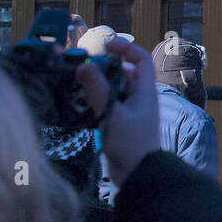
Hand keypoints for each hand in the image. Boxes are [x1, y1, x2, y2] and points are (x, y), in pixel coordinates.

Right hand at [76, 38, 160, 186]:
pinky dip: (93, 101)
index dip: (125, 47)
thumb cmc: (131, 146)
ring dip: (94, 86)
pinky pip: (106, 103)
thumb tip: (84, 66)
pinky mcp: (120, 121)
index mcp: (145, 91)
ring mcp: (130, 109)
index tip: (104, 47)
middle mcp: (139, 97)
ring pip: (111, 88)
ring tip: (76, 88)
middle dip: (101, 69)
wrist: (139, 174)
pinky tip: (79, 105)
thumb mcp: (111, 115)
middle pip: (120, 72)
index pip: (140, 58)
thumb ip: (97, 90)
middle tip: (79, 71)